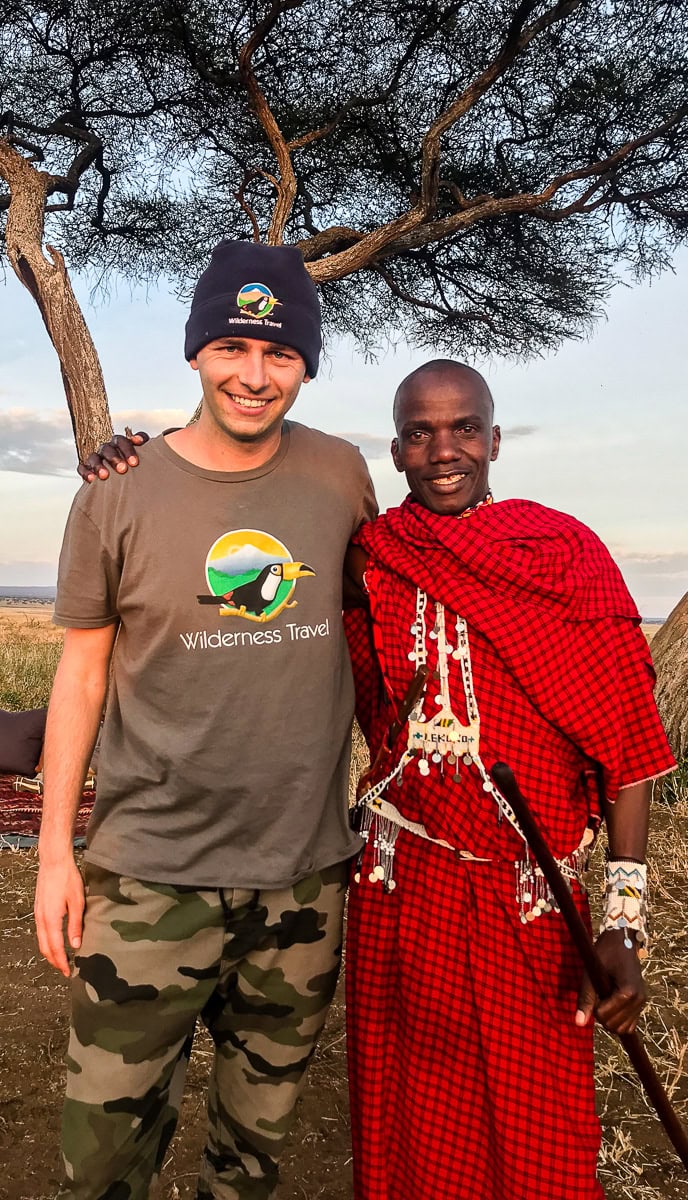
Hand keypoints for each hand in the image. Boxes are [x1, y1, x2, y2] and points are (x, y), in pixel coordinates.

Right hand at [34, 858, 84, 977]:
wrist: (54, 861)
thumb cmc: (67, 878)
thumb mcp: (77, 902)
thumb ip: (75, 925)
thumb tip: (76, 945)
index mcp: (51, 920)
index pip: (55, 948)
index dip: (61, 962)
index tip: (68, 972)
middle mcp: (41, 919)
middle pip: (44, 948)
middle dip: (54, 961)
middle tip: (64, 969)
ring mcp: (38, 914)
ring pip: (41, 940)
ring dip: (50, 952)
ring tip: (61, 958)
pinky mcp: (38, 909)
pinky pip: (41, 931)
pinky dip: (47, 941)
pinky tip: (55, 941)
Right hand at [78, 431, 148, 481]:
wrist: (129, 485)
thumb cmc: (139, 468)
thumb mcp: (146, 458)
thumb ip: (146, 446)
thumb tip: (138, 439)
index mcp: (120, 444)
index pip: (122, 441)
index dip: (128, 448)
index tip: (135, 462)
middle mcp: (107, 449)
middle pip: (107, 448)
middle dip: (115, 458)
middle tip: (123, 469)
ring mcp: (96, 458)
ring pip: (93, 457)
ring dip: (98, 465)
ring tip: (105, 476)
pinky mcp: (87, 469)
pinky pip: (82, 467)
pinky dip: (86, 472)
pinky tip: (92, 480)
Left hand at [575, 929, 646, 1033]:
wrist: (622, 940)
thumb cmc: (605, 952)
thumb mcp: (591, 972)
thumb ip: (586, 997)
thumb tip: (578, 1023)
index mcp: (628, 991)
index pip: (605, 1016)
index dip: (593, 1007)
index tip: (593, 989)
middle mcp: (639, 1000)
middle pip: (613, 1025)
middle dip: (600, 1014)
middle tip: (597, 993)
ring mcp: (642, 1002)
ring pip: (622, 1028)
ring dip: (609, 1018)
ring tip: (604, 997)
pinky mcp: (641, 1004)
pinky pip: (628, 1024)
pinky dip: (617, 1020)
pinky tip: (611, 1003)